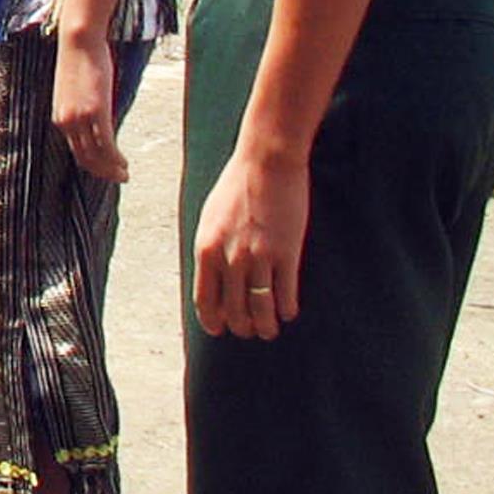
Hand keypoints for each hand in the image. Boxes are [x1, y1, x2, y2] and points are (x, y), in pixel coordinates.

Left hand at [53, 31, 129, 184]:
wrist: (78, 41)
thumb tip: (100, 118)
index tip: (106, 169)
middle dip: (102, 172)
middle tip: (119, 178)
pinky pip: (106, 144)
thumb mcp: (79, 90)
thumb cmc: (81, 61)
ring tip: (124, 174)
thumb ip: (85, 108)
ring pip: (96, 155)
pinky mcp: (95, 111)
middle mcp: (66, 121)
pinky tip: (124, 164)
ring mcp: (79, 117)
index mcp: (60, 117)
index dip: (92, 164)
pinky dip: (115, 159)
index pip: (76, 150)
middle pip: (84, 158)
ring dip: (111, 169)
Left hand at [192, 147, 308, 339]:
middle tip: (250, 330)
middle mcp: (230, 258)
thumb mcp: (210, 219)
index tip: (220, 329)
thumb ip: (210, 249)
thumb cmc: (236, 188)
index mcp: (206, 249)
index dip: (212, 321)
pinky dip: (287, 309)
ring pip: (261, 309)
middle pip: (233, 311)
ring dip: (266, 326)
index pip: (205, 300)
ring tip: (270, 330)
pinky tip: (288, 311)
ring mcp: (259, 258)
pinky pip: (286, 294)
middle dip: (241, 327)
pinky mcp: (287, 254)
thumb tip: (212, 277)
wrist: (266, 163)